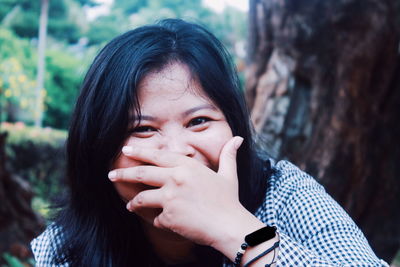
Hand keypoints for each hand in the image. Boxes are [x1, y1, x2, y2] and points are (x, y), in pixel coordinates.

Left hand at [108, 136, 243, 246]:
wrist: (229, 226)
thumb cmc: (229, 200)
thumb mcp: (229, 175)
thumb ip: (228, 155)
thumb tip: (238, 139)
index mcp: (187, 166)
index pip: (157, 155)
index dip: (140, 152)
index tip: (126, 150)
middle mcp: (175, 178)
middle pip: (141, 174)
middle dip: (123, 174)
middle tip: (110, 174)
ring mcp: (170, 198)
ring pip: (142, 198)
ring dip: (134, 203)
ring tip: (130, 205)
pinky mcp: (168, 216)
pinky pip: (156, 219)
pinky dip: (159, 221)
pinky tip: (165, 223)